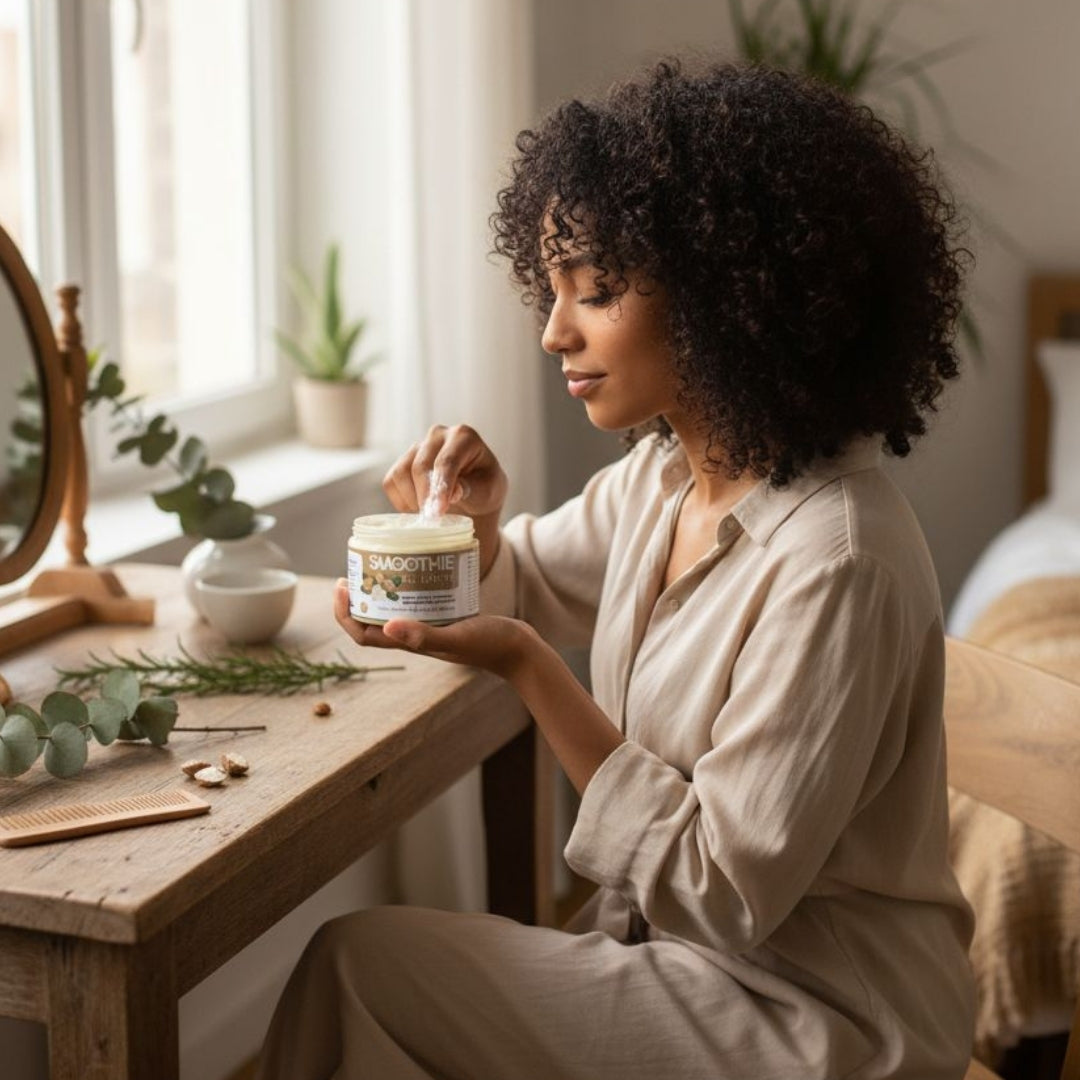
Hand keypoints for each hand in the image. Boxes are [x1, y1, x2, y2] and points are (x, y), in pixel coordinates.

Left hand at [333, 580, 537, 681]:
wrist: (520, 650)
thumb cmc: (491, 645)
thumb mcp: (457, 636)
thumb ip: (425, 635)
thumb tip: (387, 627)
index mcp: (411, 644)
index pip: (364, 635)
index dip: (345, 614)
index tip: (342, 585)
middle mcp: (416, 637)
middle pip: (373, 621)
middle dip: (358, 599)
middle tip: (354, 570)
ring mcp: (430, 627)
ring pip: (393, 611)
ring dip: (379, 592)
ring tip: (376, 567)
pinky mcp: (446, 617)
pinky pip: (416, 603)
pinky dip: (408, 588)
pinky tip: (414, 569)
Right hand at [383, 424, 507, 519]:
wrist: (474, 494)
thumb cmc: (484, 489)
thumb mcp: (488, 491)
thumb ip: (472, 489)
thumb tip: (453, 492)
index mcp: (464, 436)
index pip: (447, 461)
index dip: (441, 487)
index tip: (438, 510)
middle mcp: (438, 435)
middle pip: (421, 466)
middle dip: (425, 496)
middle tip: (432, 520)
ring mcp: (417, 447)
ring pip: (402, 473)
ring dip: (413, 499)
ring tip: (431, 513)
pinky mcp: (402, 462)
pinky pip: (391, 482)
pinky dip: (402, 501)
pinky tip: (420, 508)